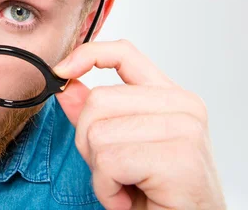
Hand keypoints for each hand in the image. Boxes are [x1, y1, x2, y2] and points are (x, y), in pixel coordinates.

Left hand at [53, 40, 225, 209]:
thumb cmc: (158, 193)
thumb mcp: (119, 147)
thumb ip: (95, 115)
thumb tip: (67, 86)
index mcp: (170, 97)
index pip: (125, 53)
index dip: (88, 55)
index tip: (62, 70)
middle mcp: (183, 105)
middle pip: (98, 100)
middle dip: (89, 142)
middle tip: (115, 171)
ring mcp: (185, 128)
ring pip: (98, 133)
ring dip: (100, 171)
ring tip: (126, 185)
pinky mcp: (179, 157)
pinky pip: (110, 161)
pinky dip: (107, 188)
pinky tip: (128, 199)